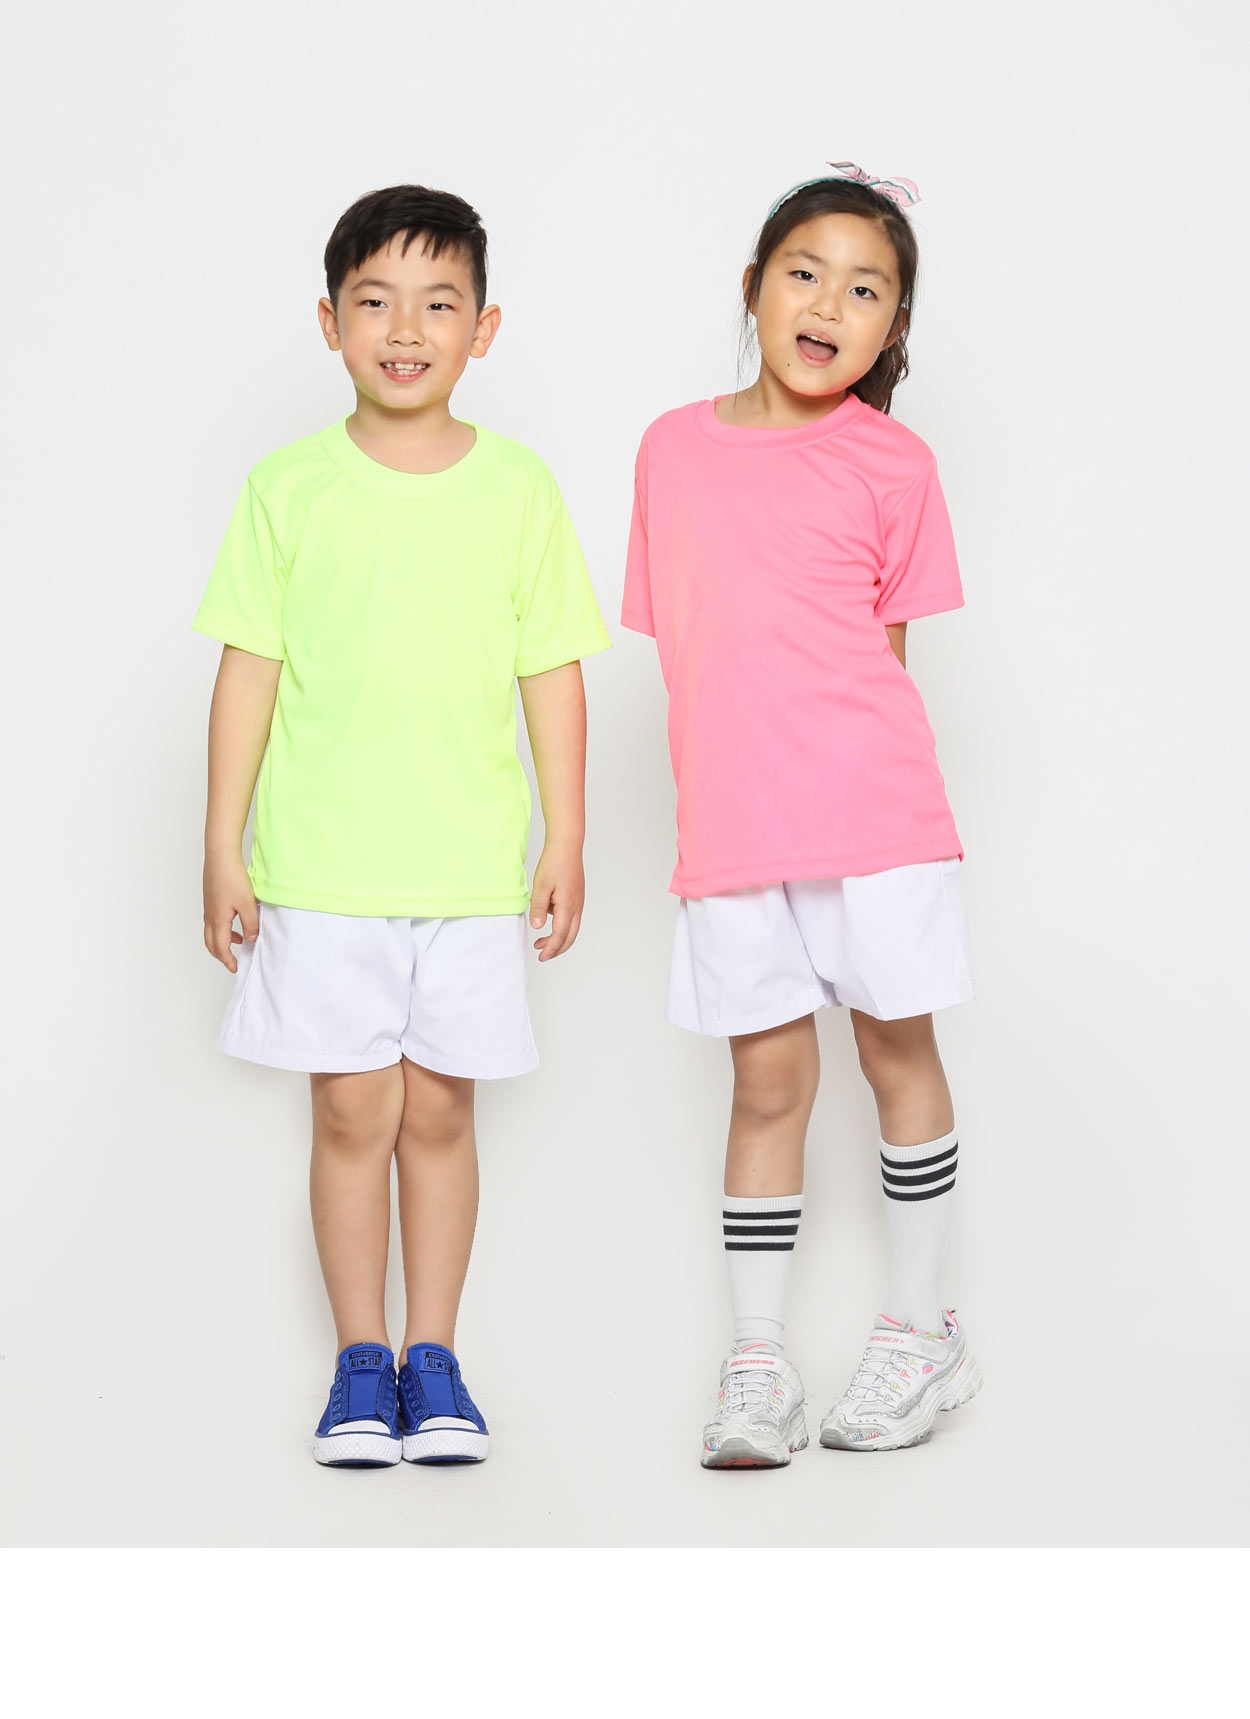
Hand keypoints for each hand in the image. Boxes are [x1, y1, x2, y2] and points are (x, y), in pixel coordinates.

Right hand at [203, 850, 258, 972]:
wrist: (220, 857)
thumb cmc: (232, 878)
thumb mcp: (247, 904)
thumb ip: (251, 924)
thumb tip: (251, 939)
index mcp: (218, 921)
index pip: (221, 948)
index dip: (228, 960)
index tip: (235, 968)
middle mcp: (210, 916)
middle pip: (211, 943)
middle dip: (221, 955)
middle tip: (232, 962)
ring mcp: (209, 908)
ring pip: (211, 932)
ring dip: (223, 941)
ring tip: (240, 941)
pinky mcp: (211, 900)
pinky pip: (214, 921)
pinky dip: (223, 928)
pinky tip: (236, 921)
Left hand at [529, 843, 584, 961]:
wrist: (567, 846)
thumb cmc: (554, 863)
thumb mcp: (540, 886)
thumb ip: (539, 908)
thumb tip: (538, 927)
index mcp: (568, 906)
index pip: (560, 935)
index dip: (551, 948)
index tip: (542, 956)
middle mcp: (577, 907)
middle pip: (570, 937)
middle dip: (557, 949)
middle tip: (542, 955)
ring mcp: (579, 902)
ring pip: (572, 928)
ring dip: (558, 938)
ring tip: (540, 941)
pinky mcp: (577, 897)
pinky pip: (572, 918)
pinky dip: (562, 926)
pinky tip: (549, 918)